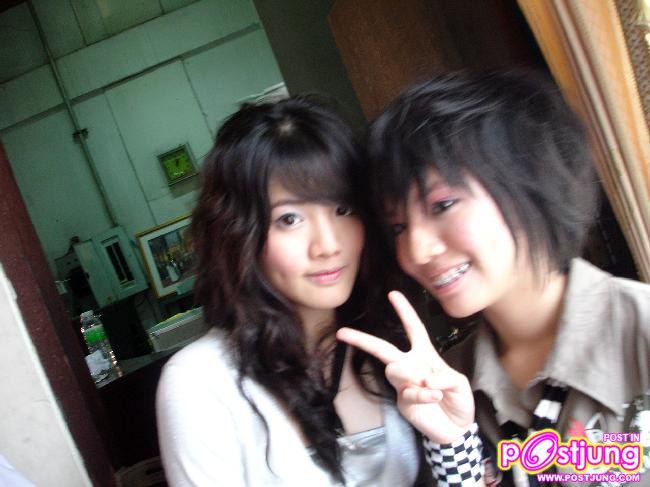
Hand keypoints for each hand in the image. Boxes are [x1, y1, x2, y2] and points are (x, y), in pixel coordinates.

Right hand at [336, 291, 474, 442]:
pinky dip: (423, 394)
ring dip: (410, 374)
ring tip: (428, 385)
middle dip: (362, 340)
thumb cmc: (458, 400)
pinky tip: (434, 397)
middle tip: (343, 332)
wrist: (457, 429)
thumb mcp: (460, 383)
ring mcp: (404, 385)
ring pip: (394, 370)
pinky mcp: (403, 402)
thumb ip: (445, 377)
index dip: (405, 311)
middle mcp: (411, 366)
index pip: (414, 329)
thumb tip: (425, 377)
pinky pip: (407, 393)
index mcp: (425, 355)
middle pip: (383, 349)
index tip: (393, 294)